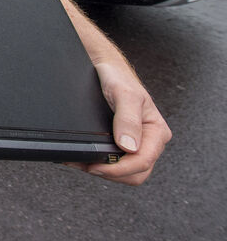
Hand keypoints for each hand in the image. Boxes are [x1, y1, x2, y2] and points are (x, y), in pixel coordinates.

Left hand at [66, 61, 171, 184]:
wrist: (105, 67)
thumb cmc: (118, 77)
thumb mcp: (124, 94)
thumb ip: (128, 120)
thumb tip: (129, 146)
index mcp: (156, 131)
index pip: (143, 162)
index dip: (119, 168)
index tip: (97, 166)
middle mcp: (149, 140)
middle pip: (136, 173)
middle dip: (112, 173)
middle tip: (88, 165)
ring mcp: (136, 143)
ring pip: (125, 171)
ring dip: (104, 171)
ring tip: (83, 161)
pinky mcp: (121, 143)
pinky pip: (115, 162)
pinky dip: (100, 163)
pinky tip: (85, 157)